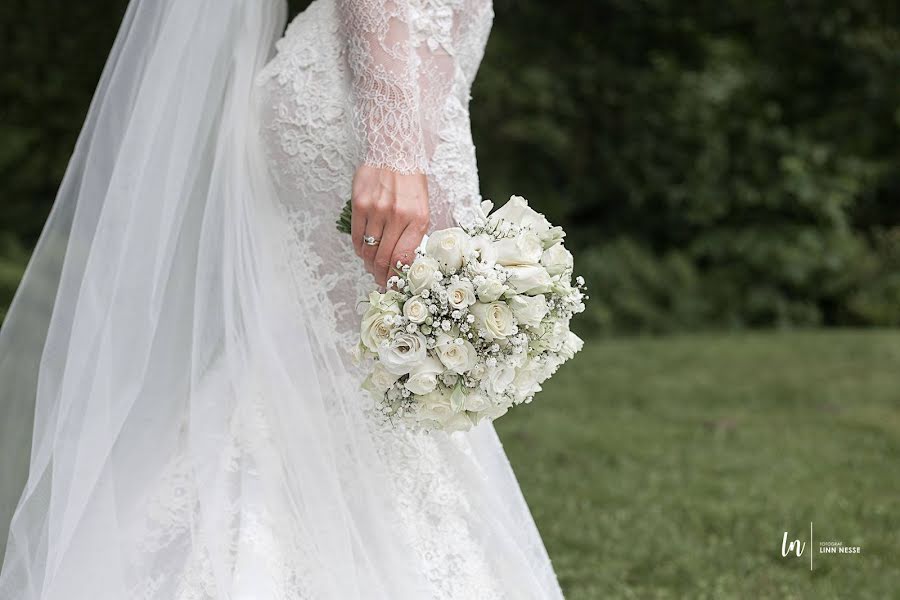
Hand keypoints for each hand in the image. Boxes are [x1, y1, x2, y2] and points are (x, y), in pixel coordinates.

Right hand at [350, 164, 429, 286]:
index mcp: (418, 219)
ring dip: (369, 264)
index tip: (394, 285)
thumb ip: (414, 234)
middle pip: (384, 258)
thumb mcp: (422, 208)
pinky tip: (364, 251)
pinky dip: (360, 249)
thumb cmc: (411, 183)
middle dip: (382, 275)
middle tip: (381, 281)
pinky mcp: (360, 204)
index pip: (404, 258)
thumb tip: (403, 262)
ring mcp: (377, 210)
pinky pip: (357, 236)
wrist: (395, 152)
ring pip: (368, 250)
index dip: (397, 277)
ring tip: (372, 267)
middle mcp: (397, 216)